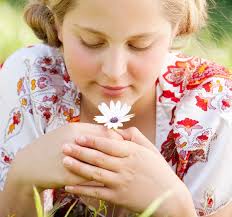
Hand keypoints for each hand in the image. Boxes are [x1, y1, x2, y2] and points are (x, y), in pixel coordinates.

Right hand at [9, 123, 122, 191]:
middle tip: (127, 155)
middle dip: (119, 151)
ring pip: (101, 163)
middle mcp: (75, 143)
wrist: (29, 165)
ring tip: (121, 167)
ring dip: (113, 165)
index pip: (105, 132)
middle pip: (106, 146)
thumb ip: (87, 131)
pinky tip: (111, 179)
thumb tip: (108, 131)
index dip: (117, 138)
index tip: (124, 143)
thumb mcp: (67, 132)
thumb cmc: (51, 146)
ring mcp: (73, 160)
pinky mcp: (70, 177)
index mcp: (75, 129)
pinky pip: (92, 178)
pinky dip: (103, 177)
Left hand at [62, 127, 190, 214]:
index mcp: (133, 153)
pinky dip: (82, 190)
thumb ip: (135, 137)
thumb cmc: (159, 170)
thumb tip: (118, 130)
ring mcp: (121, 183)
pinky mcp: (118, 197)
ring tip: (64, 161)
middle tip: (65, 147)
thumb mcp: (150, 149)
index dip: (92, 140)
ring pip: (95, 174)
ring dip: (78, 167)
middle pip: (98, 158)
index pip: (108, 144)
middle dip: (80, 151)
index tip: (79, 137)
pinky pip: (97, 192)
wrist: (169, 197)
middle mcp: (125, 167)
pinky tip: (69, 186)